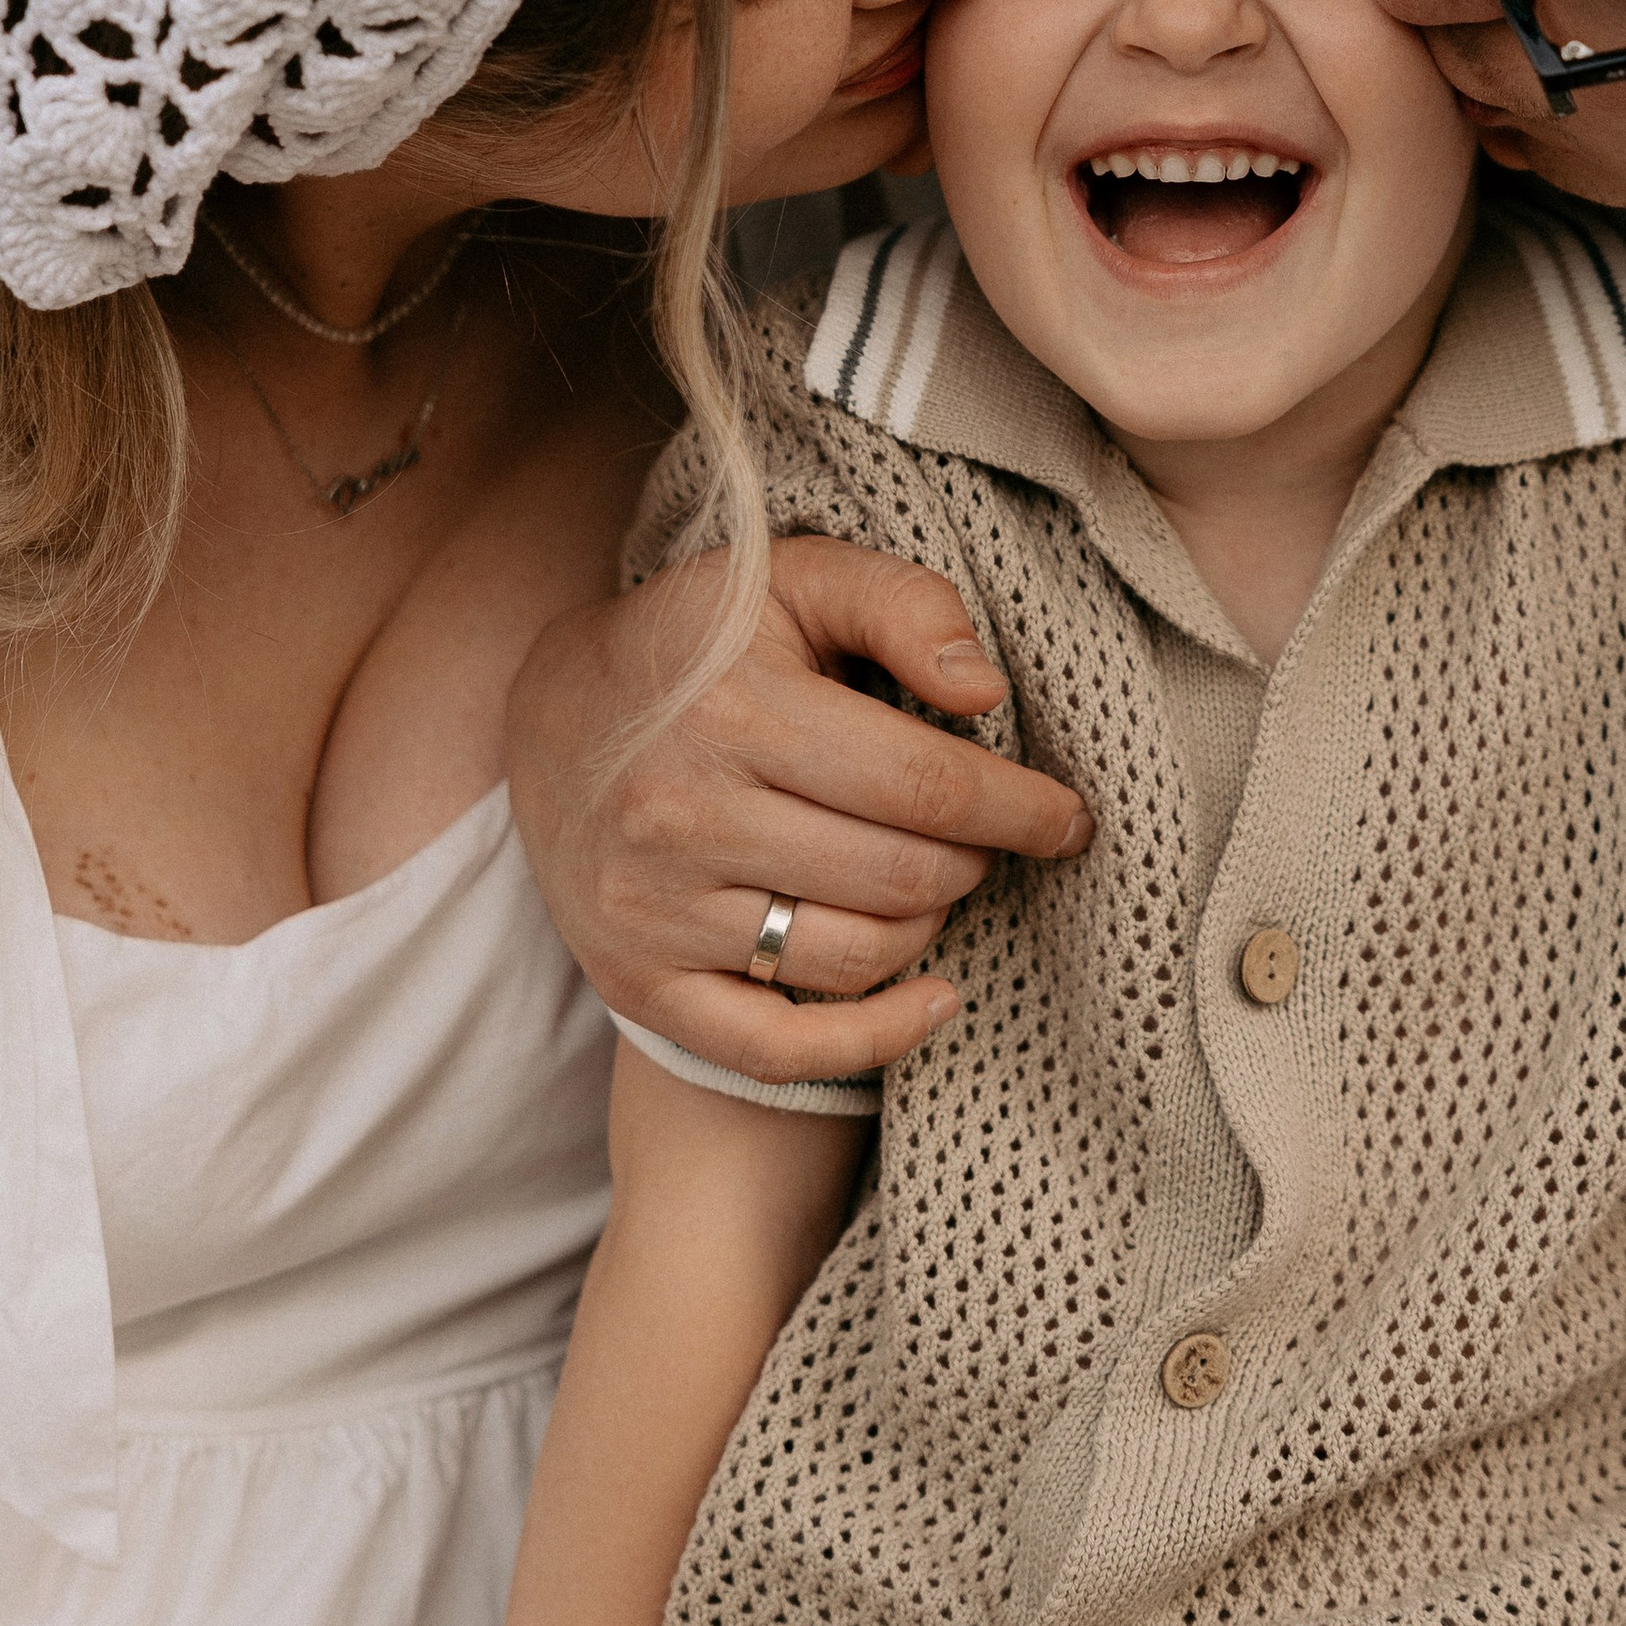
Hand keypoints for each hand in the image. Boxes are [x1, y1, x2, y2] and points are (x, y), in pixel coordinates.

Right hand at [506, 534, 1091, 1083]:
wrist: (555, 714)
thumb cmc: (708, 639)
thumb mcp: (799, 576)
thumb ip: (904, 606)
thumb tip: (984, 692)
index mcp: (736, 712)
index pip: (923, 786)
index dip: (1019, 808)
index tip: (1069, 817)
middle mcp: (685, 817)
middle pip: (901, 878)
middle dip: (975, 860)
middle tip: (988, 837)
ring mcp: (655, 912)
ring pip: (857, 958)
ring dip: (929, 927)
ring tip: (933, 880)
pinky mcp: (639, 984)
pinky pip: (779, 1049)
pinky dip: (874, 1039)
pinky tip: (935, 1001)